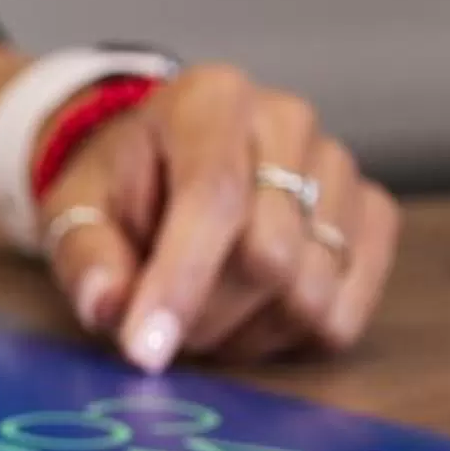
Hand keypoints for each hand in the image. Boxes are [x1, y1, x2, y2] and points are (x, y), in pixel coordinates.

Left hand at [39, 65, 399, 371]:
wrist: (166, 159)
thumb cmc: (122, 185)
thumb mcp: (76, 209)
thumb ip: (86, 258)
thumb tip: (106, 307)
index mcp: (210, 100)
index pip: (213, 197)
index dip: (180, 282)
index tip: (146, 350)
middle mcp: (289, 120)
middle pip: (269, 257)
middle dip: (206, 316)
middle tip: (164, 327)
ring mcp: (340, 167)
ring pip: (311, 293)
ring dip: (246, 333)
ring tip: (204, 312)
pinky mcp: (373, 214)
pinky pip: (347, 312)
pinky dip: (292, 336)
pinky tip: (251, 313)